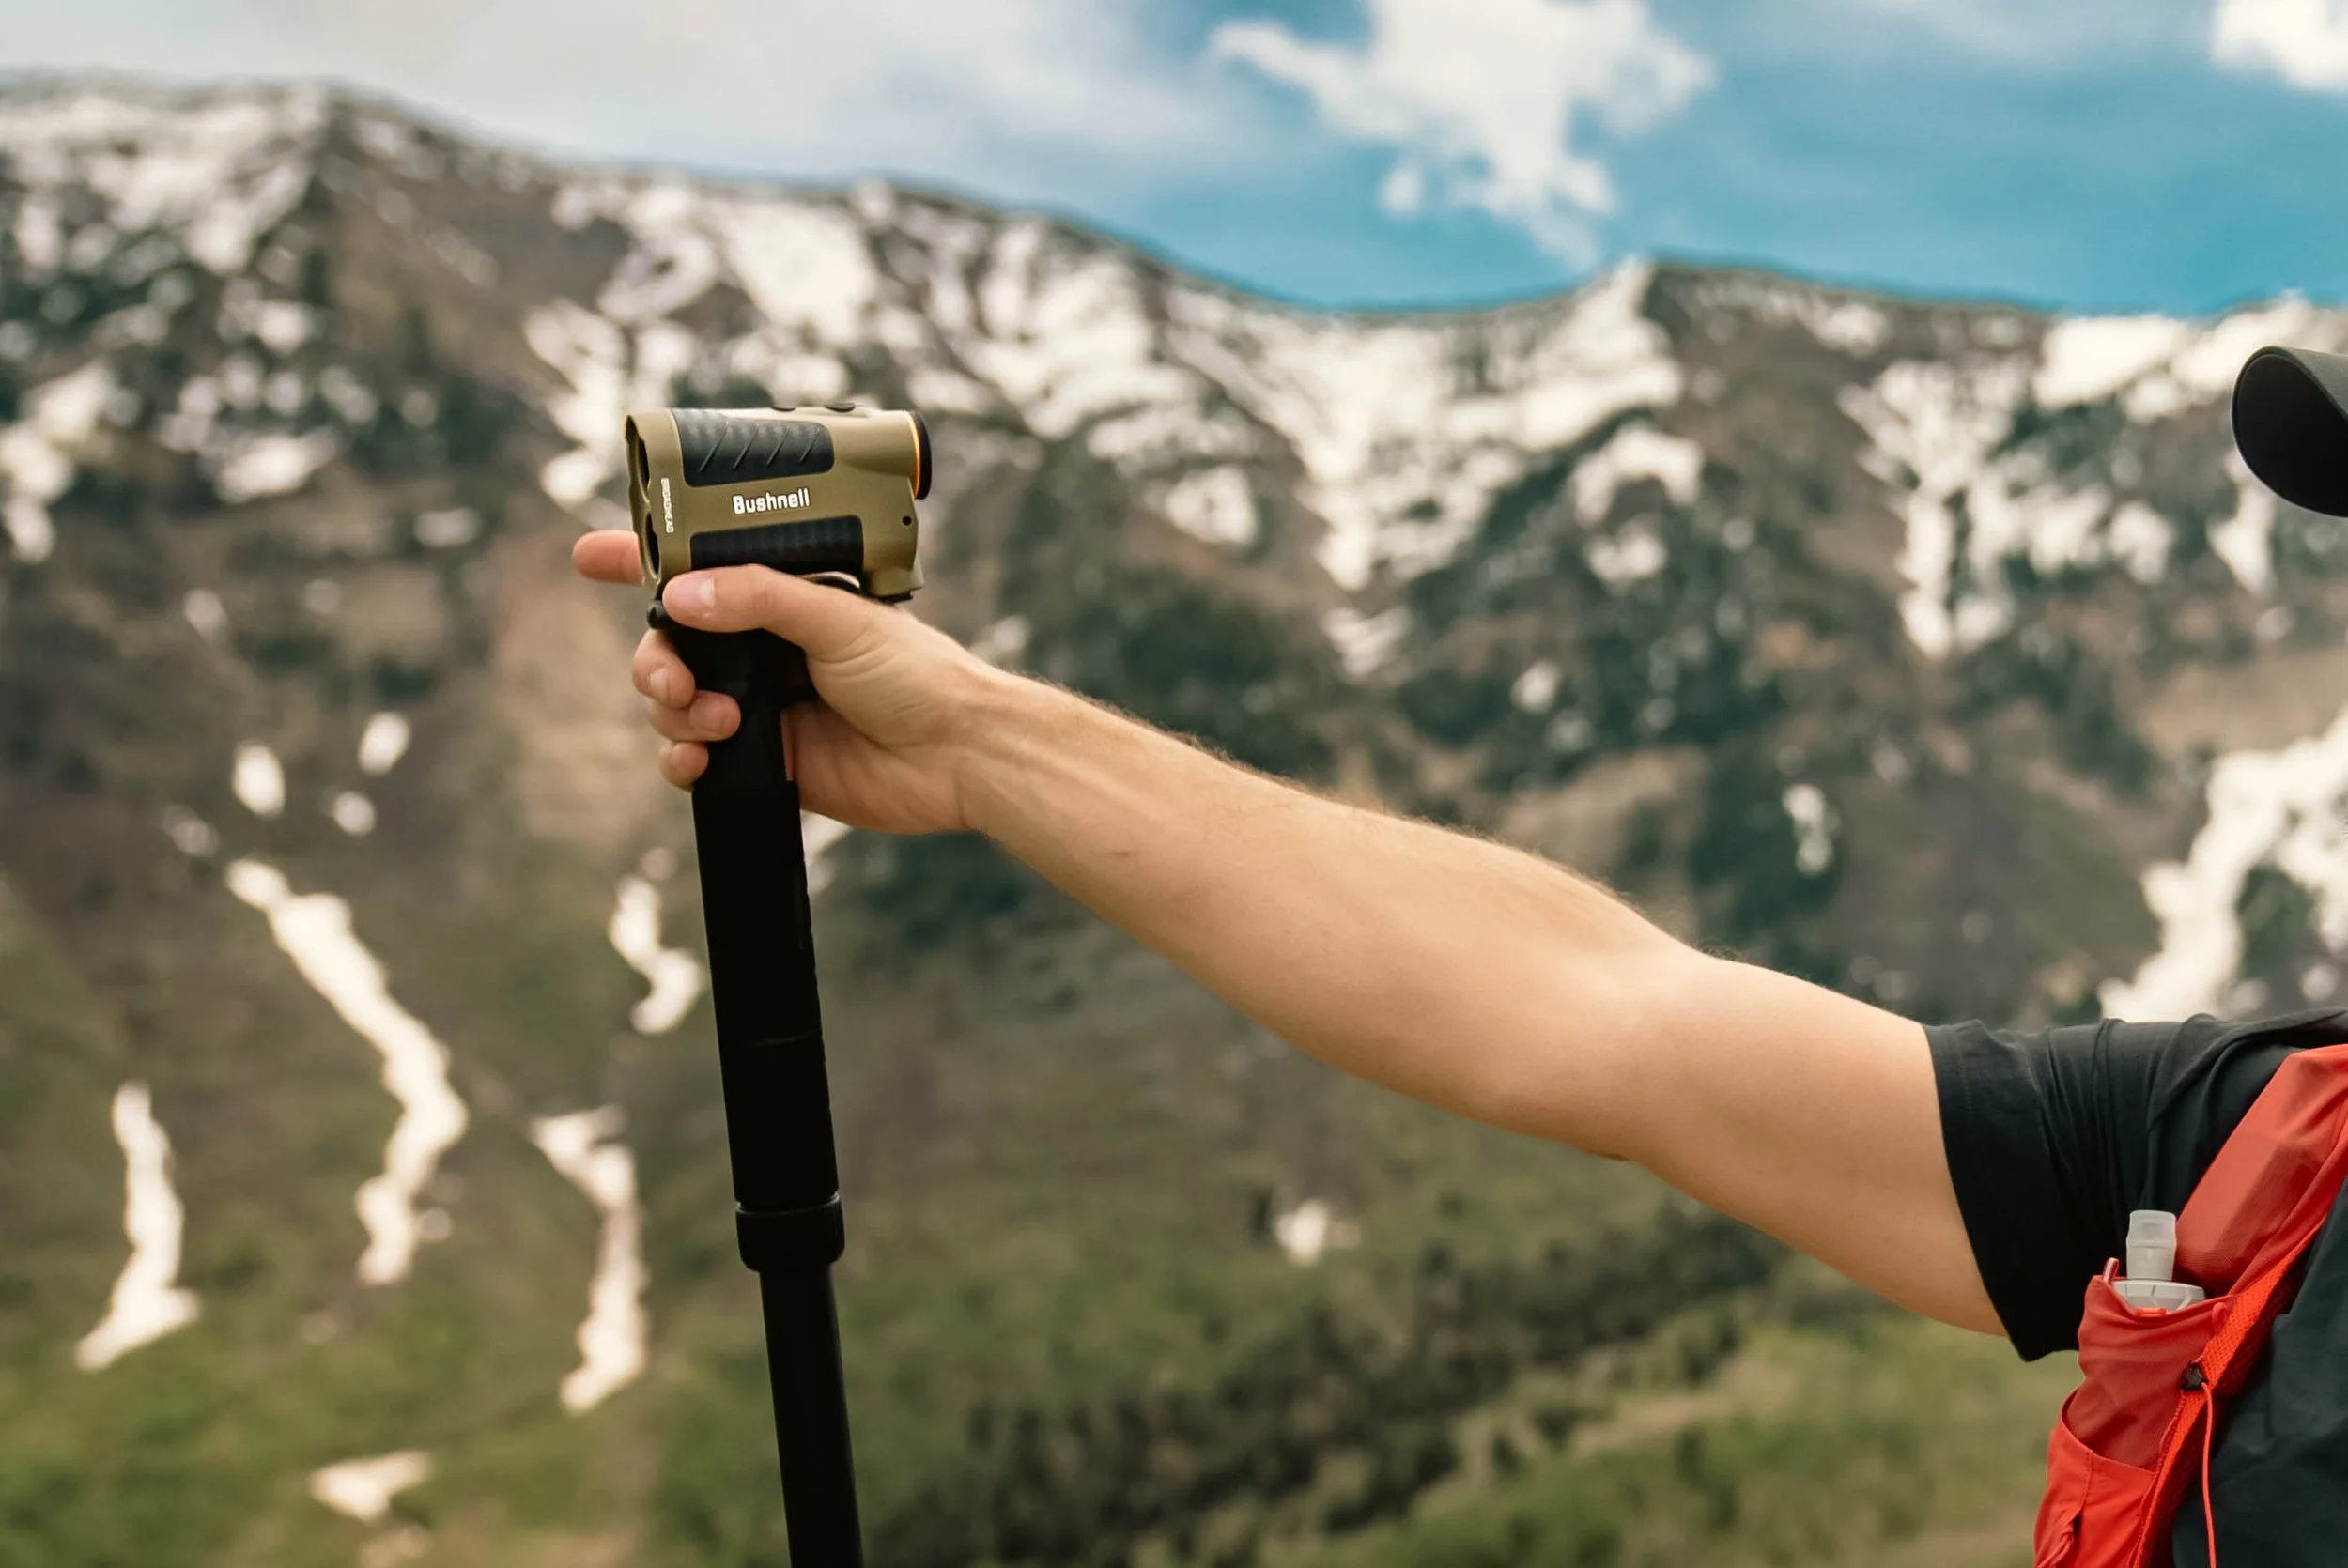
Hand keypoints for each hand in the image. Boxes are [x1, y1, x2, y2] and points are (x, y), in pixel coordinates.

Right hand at [571, 530, 1008, 834]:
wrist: (960, 756)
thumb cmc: (920, 675)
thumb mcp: (841, 619)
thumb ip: (760, 599)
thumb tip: (680, 596)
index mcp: (783, 600)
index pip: (699, 571)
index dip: (640, 561)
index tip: (587, 556)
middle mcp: (764, 649)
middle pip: (669, 645)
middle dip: (655, 661)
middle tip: (676, 681)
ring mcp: (761, 706)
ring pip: (673, 702)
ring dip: (674, 711)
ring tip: (721, 723)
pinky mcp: (765, 762)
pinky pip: (692, 758)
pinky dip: (681, 758)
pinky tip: (698, 760)